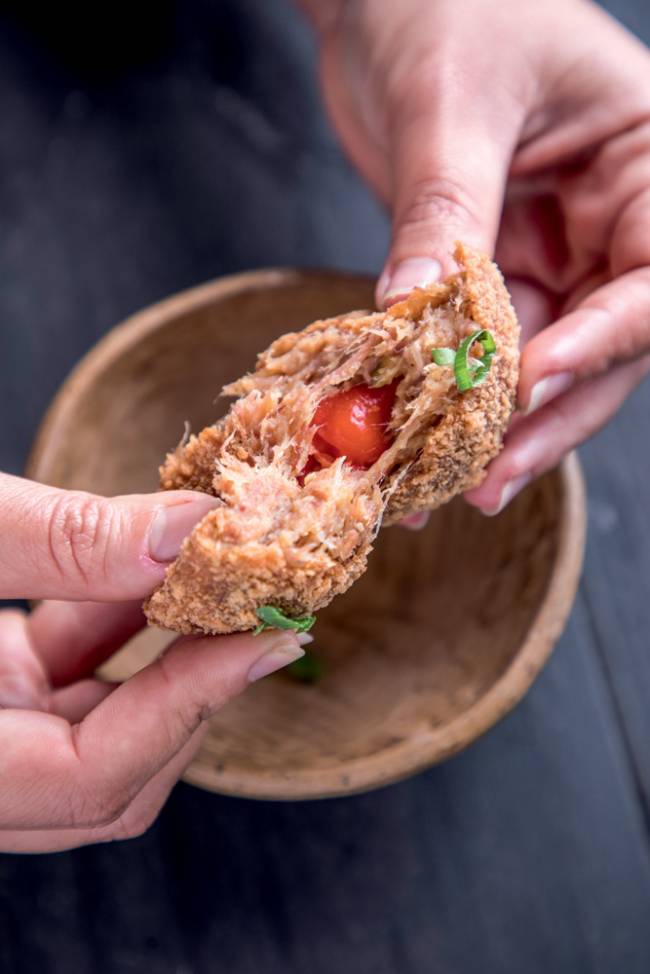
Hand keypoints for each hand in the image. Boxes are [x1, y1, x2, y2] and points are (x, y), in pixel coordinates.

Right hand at [0, 474, 303, 851]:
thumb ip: (60, 542)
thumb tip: (188, 533)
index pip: (93, 780)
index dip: (191, 705)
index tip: (265, 632)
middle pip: (115, 770)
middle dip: (195, 685)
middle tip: (262, 608)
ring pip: (99, 719)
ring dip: (164, 643)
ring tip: (222, 576)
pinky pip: (71, 673)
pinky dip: (118, 620)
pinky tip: (158, 566)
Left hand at [303, 0, 649, 511]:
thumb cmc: (442, 4)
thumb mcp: (450, 103)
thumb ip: (445, 210)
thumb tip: (418, 313)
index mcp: (643, 165)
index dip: (598, 345)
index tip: (527, 389)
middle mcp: (609, 221)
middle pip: (598, 346)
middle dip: (541, 418)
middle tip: (483, 480)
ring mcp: (550, 253)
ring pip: (535, 362)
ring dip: (487, 426)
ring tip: (437, 484)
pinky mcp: (489, 273)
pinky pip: (477, 348)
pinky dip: (445, 394)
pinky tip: (411, 439)